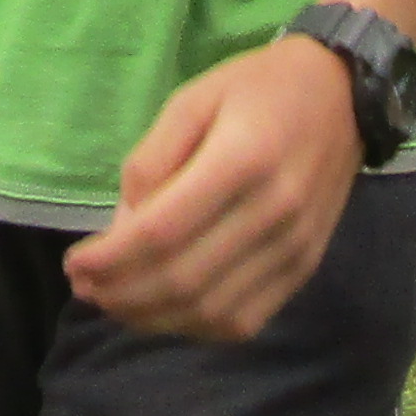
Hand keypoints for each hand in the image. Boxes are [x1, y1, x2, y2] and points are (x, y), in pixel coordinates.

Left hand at [65, 36, 357, 343]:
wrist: (343, 94)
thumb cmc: (257, 88)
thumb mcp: (191, 100)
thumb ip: (150, 162)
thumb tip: (122, 231)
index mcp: (242, 160)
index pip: (162, 234)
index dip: (110, 260)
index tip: (73, 263)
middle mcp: (275, 212)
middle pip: (183, 280)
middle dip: (121, 294)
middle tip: (84, 288)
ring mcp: (295, 247)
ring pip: (210, 311)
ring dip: (151, 318)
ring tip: (113, 302)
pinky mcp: (305, 268)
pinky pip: (243, 321)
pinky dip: (194, 327)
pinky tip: (163, 311)